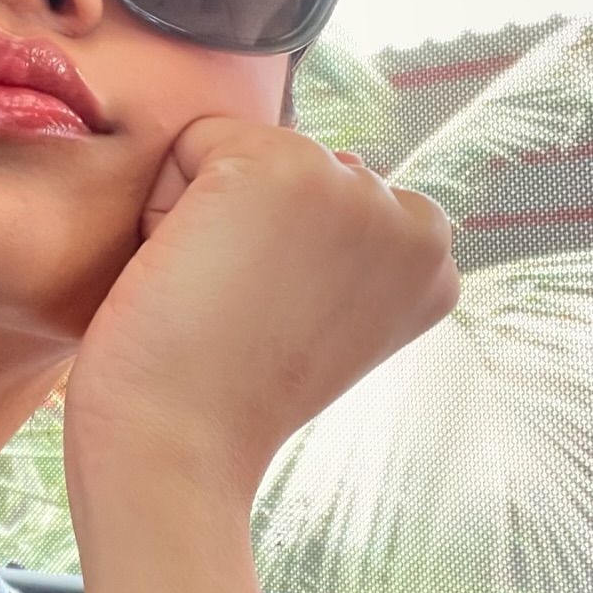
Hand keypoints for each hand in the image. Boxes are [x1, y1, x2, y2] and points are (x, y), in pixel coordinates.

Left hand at [62, 117, 459, 511]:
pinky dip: (161, 206)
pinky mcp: (283, 165)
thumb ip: (340, 247)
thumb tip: (345, 167)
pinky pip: (191, 142)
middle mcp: (416, 217)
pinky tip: (185, 275)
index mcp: (431, 260)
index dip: (270, 257)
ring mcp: (355, 187)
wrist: (177, 450)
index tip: (270, 328)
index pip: (325, 197)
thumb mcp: (317, 316)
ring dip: (200, 216)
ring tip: (211, 300)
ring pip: (239, 153)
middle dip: (241, 228)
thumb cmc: (222, 396)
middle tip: (235, 320)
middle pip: (286, 164)